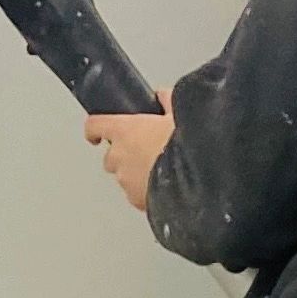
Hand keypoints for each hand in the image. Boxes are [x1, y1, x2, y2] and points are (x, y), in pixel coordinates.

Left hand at [83, 89, 176, 211]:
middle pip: (110, 156)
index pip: (95, 126)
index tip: (96, 134)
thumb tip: (163, 97)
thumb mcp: (179, 113)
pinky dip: (146, 192)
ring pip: (123, 177)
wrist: (201, 176)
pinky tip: (165, 187)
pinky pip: (137, 195)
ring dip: (135, 174)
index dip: (95, 129)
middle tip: (146, 152)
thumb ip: (166, 101)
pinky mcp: (137, 200)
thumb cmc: (188, 143)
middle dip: (123, 156)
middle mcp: (120, 156)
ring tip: (160, 171)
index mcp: (125, 130)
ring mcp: (126, 181)